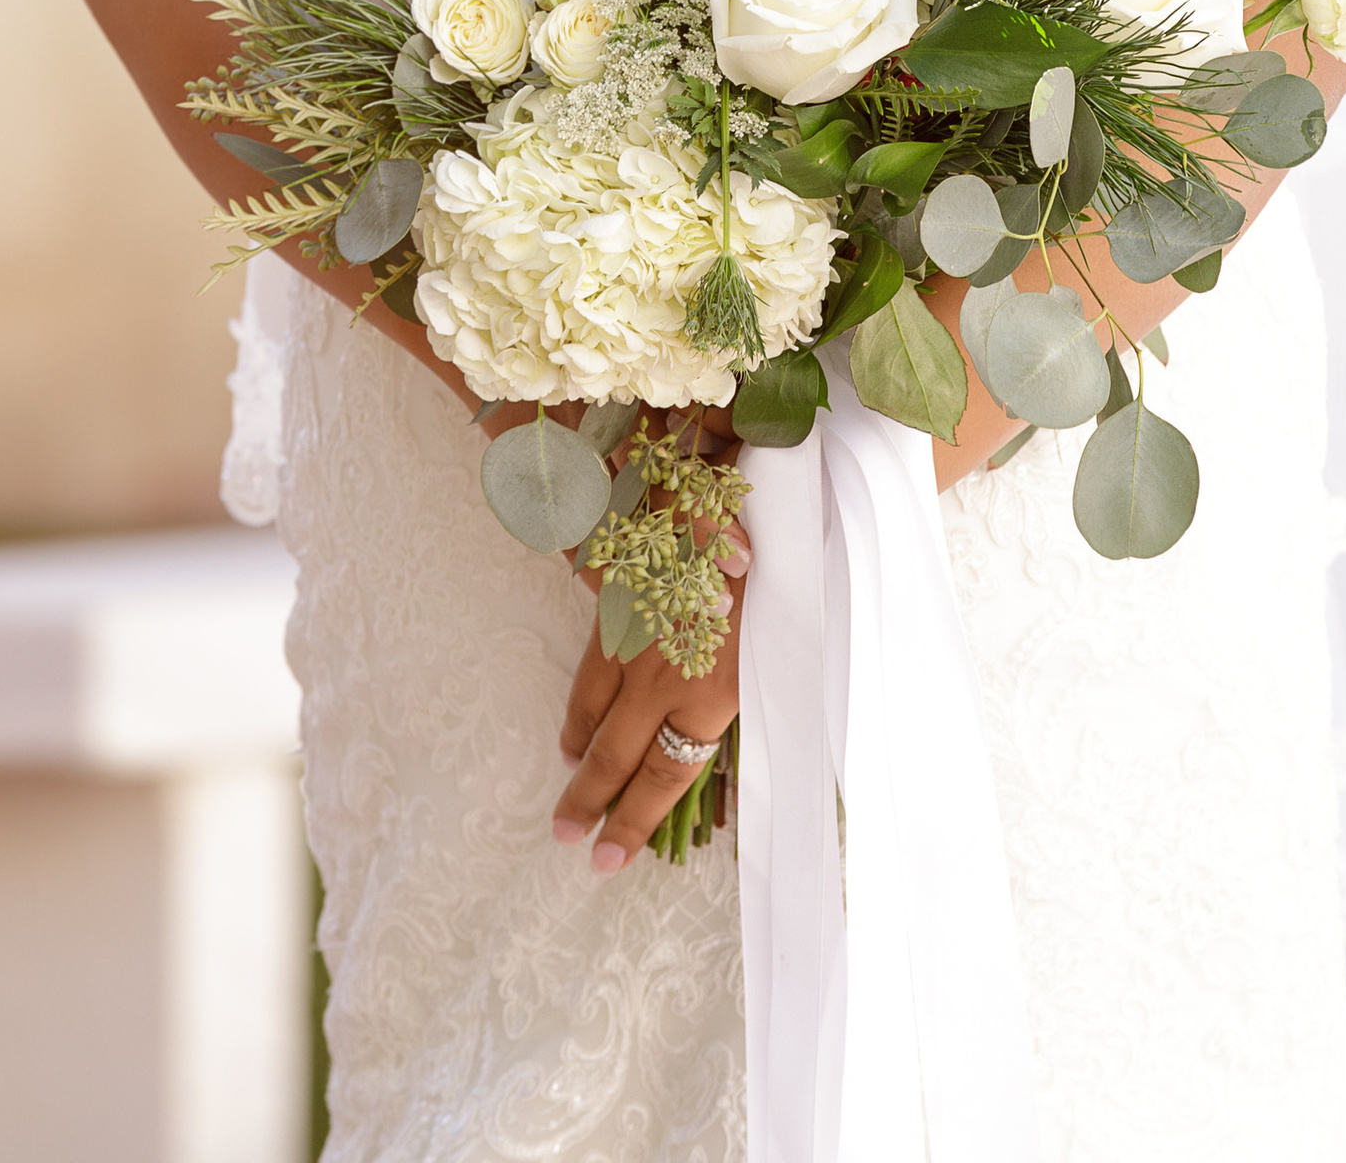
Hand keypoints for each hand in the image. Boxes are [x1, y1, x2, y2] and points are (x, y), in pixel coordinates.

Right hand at [552, 513, 751, 872]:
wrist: (735, 483)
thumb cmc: (780, 564)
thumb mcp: (778, 639)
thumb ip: (742, 689)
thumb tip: (721, 743)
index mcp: (708, 693)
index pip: (662, 776)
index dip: (632, 823)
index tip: (604, 861)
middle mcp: (663, 673)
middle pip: (616, 752)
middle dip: (588, 798)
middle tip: (565, 836)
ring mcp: (637, 635)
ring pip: (596, 704)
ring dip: (582, 746)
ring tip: (570, 774)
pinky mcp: (623, 599)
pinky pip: (595, 657)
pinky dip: (583, 693)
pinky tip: (578, 712)